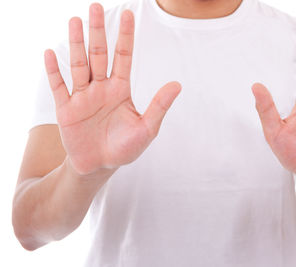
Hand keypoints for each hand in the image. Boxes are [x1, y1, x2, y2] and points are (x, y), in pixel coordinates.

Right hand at [44, 3, 180, 174]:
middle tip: (96, 6)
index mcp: (120, 89)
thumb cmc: (125, 147)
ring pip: (79, 65)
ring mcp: (82, 97)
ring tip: (76, 20)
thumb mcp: (147, 128)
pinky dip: (54, 71)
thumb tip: (178, 84)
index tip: (129, 14)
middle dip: (98, 32)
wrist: (100, 165)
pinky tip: (51, 53)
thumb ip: (159, 106)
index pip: (124, 57)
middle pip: (99, 55)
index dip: (126, 36)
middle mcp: (101, 88)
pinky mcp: (66, 109)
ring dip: (76, 43)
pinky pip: (59, 86)